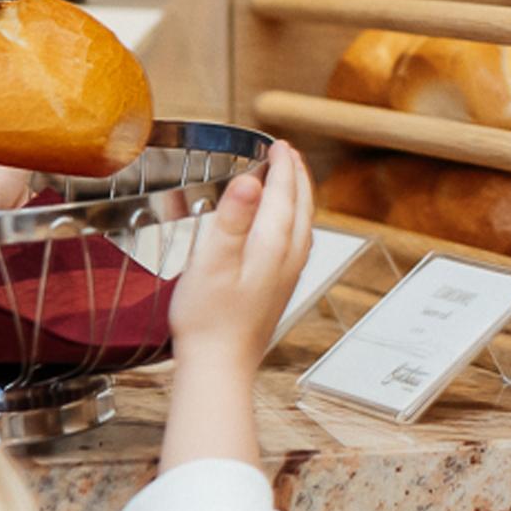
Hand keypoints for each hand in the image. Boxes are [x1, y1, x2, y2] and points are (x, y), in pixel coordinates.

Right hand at [158, 143, 311, 474]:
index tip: (277, 144)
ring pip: (301, 225)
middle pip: (300, 206)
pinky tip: (279, 231)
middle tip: (285, 153)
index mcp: (273, 244)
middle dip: (294, 176)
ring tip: (286, 182)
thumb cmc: (209, 318)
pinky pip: (294, 243)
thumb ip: (233, 218)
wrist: (219, 366)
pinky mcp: (278, 290)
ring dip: (296, 197)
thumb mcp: (212, 261)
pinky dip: (290, 222)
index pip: (284, 192)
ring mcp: (286, 275)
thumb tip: (251, 181)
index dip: (281, 165)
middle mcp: (287, 257)